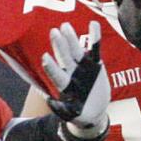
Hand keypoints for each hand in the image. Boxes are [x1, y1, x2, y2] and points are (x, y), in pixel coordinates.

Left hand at [41, 22, 110, 137]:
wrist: (94, 111)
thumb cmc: (80, 114)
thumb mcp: (71, 116)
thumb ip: (62, 110)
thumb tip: (50, 102)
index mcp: (65, 85)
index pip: (57, 75)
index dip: (52, 67)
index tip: (45, 57)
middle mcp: (71, 73)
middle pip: (65, 58)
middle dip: (60, 46)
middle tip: (54, 32)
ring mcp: (82, 67)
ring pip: (76, 50)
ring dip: (71, 39)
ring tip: (66, 26)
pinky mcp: (94, 64)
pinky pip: (95, 49)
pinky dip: (95, 37)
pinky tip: (94, 24)